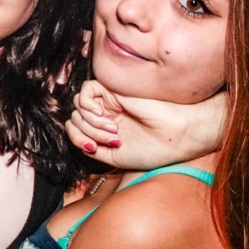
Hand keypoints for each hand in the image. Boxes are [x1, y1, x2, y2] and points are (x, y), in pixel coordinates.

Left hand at [65, 80, 226, 169]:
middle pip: (74, 119)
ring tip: (113, 130)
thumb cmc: (152, 150)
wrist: (175, 136)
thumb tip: (77, 140)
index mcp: (104, 132)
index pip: (74, 130)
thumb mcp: (114, 157)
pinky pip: (85, 92)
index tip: (93, 148)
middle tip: (110, 139)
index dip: (76, 139)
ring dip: (90, 122)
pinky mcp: (113, 90)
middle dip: (85, 133)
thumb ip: (92, 149)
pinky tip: (102, 113)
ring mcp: (108, 103)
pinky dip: (87, 105)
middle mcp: (104, 116)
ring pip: (78, 107)